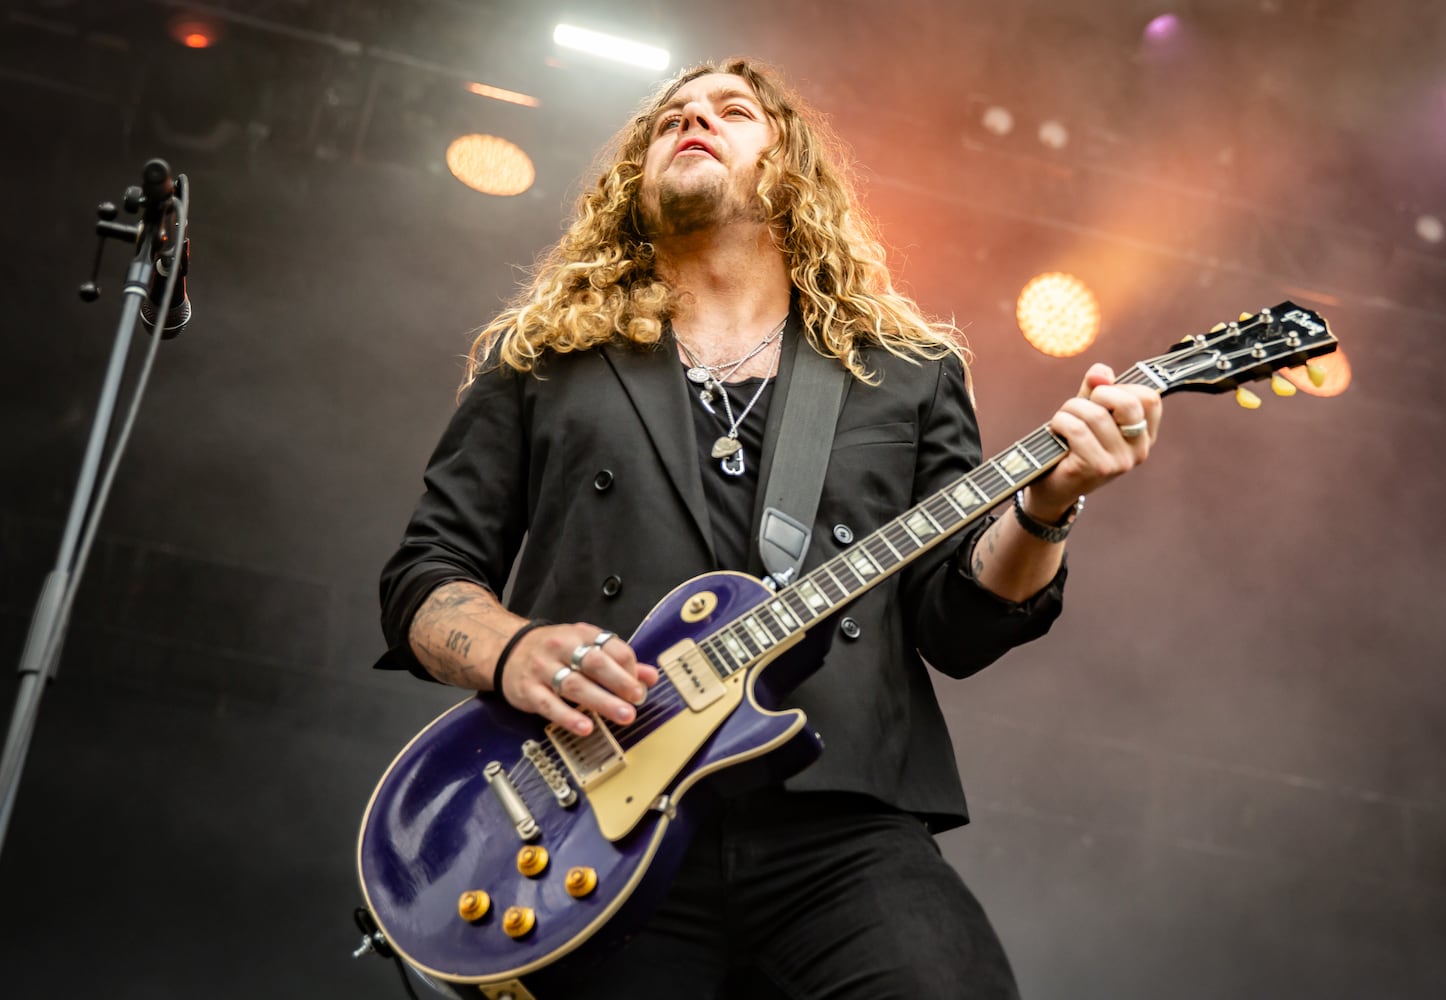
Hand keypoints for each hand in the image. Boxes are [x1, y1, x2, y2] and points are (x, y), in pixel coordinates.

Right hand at [499, 623, 659, 735]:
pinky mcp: (529, 690)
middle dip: (619, 682)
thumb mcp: (585, 646)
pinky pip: (549, 704)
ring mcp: (543, 669)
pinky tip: (585, 727)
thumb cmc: (554, 651)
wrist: (506, 650)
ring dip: (602, 701)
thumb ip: (619, 662)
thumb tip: (650, 677)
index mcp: (581, 635)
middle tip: (637, 699)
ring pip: (575, 685)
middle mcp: (562, 648)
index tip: (640, 686)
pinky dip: (568, 717)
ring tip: (623, 715)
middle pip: (595, 663)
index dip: (630, 667)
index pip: (612, 647)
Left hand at [1025, 363, 1162, 519]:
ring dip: (1070, 409)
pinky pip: (1077, 429)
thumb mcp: (1087, 412)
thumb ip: (1095, 389)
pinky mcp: (1096, 468)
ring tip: (1062, 421)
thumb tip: (1101, 372)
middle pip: (1128, 403)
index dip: (1121, 388)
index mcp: (1145, 435)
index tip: (1100, 397)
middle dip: (1097, 394)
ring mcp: (1120, 462)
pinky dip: (1060, 422)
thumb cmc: (1072, 445)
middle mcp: (1139, 451)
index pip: (1149, 398)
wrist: (1052, 488)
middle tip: (1080, 406)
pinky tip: (1056, 431)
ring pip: (1095, 414)